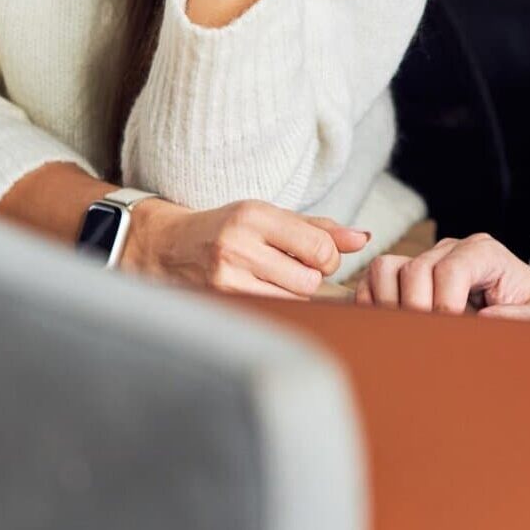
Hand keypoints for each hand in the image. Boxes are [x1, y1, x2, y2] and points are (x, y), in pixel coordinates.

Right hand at [123, 197, 369, 297]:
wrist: (165, 248)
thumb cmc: (228, 229)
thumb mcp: (271, 217)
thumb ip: (320, 228)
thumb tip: (364, 239)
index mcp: (255, 215)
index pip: (320, 247)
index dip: (329, 257)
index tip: (316, 257)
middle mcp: (239, 245)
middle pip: (309, 280)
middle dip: (311, 278)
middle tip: (293, 270)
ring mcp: (226, 279)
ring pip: (292, 301)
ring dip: (293, 295)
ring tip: (274, 281)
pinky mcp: (218, 304)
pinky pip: (270, 313)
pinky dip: (276, 307)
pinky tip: (261, 294)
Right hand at [354, 232, 529, 319]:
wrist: (529, 304)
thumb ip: (521, 317)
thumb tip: (484, 319)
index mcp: (485, 253)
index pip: (450, 269)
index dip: (444, 304)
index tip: (451, 331)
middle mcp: (452, 249)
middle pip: (415, 270)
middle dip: (416, 310)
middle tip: (427, 342)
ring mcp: (427, 259)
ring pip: (386, 268)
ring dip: (389, 305)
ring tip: (407, 334)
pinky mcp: (409, 273)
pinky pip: (374, 279)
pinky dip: (372, 302)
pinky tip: (388, 327)